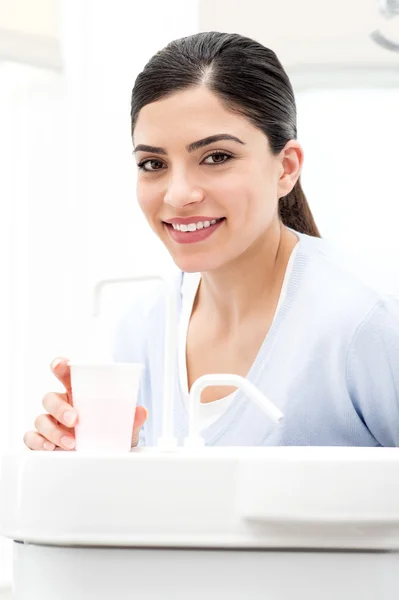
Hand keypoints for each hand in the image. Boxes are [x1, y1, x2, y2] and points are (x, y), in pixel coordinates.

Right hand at [23, 357, 147, 450]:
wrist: (105, 458)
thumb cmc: (109, 434)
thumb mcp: (123, 426)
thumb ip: (131, 418)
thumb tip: (140, 411)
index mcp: (78, 394)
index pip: (66, 375)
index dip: (60, 366)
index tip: (59, 364)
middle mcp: (61, 406)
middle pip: (50, 398)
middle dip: (59, 407)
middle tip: (75, 419)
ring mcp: (51, 423)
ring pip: (41, 419)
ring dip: (54, 430)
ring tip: (71, 442)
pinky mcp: (42, 440)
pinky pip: (32, 437)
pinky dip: (39, 442)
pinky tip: (50, 447)